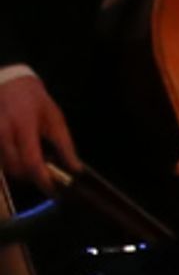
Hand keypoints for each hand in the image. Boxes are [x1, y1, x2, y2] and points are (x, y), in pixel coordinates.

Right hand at [0, 74, 78, 191]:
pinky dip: (12, 164)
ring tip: (35, 160)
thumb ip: (65, 145)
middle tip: (47, 175)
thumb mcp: (55, 118)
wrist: (9, 84)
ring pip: (6, 168)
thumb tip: (76, 169)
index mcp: (24, 125)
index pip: (31, 161)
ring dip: (22, 172)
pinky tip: (21, 156)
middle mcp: (3, 132)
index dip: (43, 180)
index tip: (54, 190)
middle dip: (33, 177)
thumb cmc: (35, 101)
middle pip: (17, 169)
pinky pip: (0, 162)